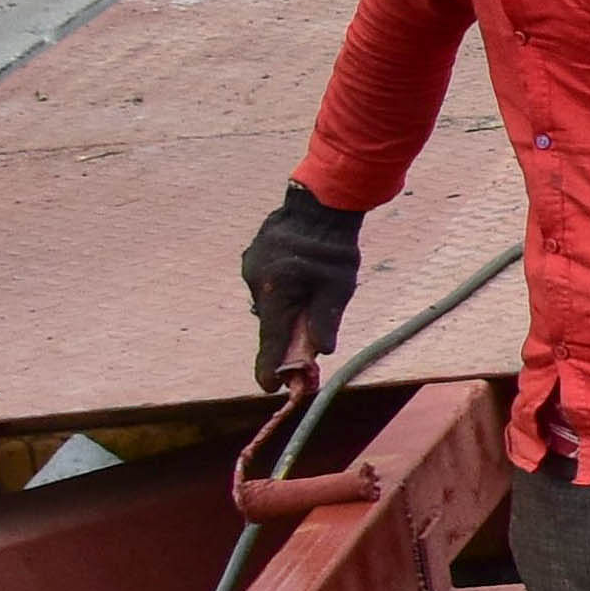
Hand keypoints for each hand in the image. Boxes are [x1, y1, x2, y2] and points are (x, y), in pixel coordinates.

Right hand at [242, 188, 363, 389]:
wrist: (321, 202)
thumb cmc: (333, 247)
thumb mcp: (338, 286)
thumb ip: (326, 319)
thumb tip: (320, 351)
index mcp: (276, 291)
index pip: (271, 338)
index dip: (269, 366)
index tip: (268, 388)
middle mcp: (257, 281)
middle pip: (270, 322)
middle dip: (284, 340)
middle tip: (302, 355)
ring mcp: (251, 267)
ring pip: (270, 303)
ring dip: (286, 312)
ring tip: (310, 301)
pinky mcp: (253, 258)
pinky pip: (268, 286)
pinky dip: (282, 294)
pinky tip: (300, 284)